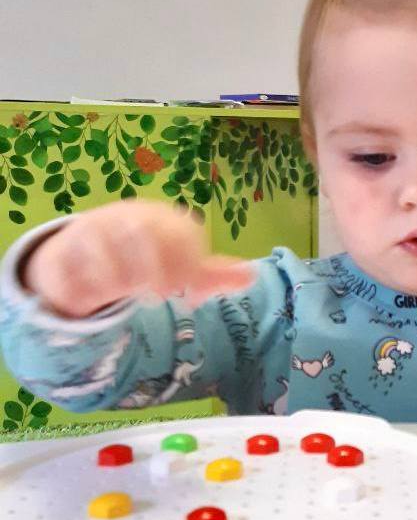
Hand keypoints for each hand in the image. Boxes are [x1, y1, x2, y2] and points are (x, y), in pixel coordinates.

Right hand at [24, 200, 254, 318]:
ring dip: (118, 275)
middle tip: (160, 296)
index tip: (189, 293)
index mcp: (161, 219)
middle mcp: (127, 218)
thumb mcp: (180, 263)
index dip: (187, 265)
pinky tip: (92, 300)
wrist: (89, 247)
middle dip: (153, 268)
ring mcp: (92, 231)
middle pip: (142, 233)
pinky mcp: (63, 251)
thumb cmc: (146, 256)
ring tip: (128, 295)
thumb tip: (251, 275)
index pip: (180, 233)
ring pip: (103, 247)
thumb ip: (212, 274)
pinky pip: (69, 267)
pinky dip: (80, 286)